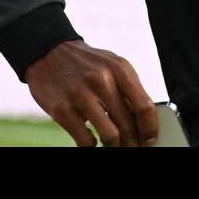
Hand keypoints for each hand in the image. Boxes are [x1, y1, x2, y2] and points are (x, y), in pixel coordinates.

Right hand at [25, 40, 158, 146]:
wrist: (48, 52)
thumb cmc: (88, 64)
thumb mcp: (112, 66)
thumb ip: (128, 89)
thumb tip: (144, 121)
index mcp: (119, 69)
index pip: (144, 106)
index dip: (150, 128)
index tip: (150, 139)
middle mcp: (102, 80)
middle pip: (128, 124)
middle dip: (133, 142)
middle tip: (133, 147)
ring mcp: (80, 95)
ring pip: (110, 136)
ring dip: (115, 147)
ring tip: (114, 146)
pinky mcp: (61, 109)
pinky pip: (85, 140)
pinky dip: (92, 146)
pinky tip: (92, 141)